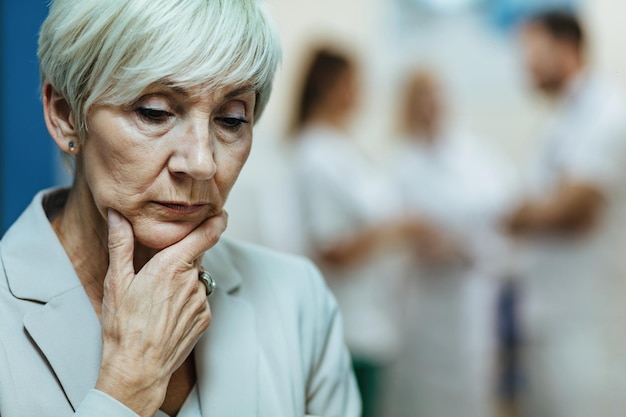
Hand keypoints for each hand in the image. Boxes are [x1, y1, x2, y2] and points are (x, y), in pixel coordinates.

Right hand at [95, 209, 226, 416]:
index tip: (221, 214)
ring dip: (185, 282)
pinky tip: (168, 315)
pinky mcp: (205, 318)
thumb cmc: (123, 325)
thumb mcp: (116, 282)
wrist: (137, 367)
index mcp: (171, 265)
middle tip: (161, 273)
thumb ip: (121, 244)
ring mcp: (201, 301)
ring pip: (197, 280)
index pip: (206, 235)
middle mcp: (192, 280)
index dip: (216, 222)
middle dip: (184, 259)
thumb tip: (118, 216)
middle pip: (196, 258)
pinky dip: (188, 302)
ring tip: (159, 301)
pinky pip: (200, 301)